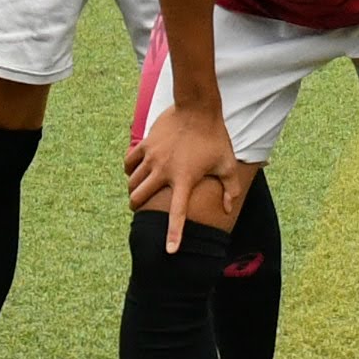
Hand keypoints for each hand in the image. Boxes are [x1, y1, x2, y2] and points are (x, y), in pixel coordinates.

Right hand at [124, 102, 239, 250]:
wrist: (197, 107)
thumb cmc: (214, 137)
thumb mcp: (227, 164)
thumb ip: (229, 189)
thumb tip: (227, 209)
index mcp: (184, 180)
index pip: (177, 214)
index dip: (173, 234)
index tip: (169, 251)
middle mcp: (164, 171)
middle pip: (139, 198)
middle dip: (137, 208)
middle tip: (140, 210)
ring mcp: (152, 157)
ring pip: (132, 181)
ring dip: (133, 190)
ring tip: (138, 191)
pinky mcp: (145, 143)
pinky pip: (129, 161)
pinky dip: (129, 169)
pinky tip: (134, 170)